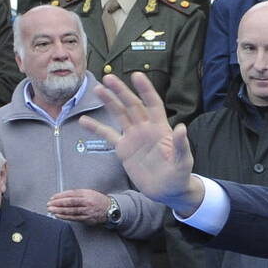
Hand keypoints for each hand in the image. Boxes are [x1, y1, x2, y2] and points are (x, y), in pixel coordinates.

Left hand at [47, 189, 112, 223]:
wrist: (110, 209)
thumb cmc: (98, 200)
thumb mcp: (89, 192)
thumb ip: (77, 193)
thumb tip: (63, 196)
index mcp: (86, 194)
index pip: (71, 194)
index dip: (60, 196)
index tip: (52, 197)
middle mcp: (87, 202)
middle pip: (70, 202)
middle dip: (58, 203)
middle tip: (49, 204)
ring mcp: (87, 211)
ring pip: (71, 211)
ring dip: (60, 210)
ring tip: (51, 210)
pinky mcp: (88, 218)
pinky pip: (75, 218)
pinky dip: (65, 217)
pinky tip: (59, 215)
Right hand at [82, 72, 202, 213]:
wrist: (168, 192)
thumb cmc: (180, 176)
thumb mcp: (183, 162)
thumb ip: (181, 145)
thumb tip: (182, 127)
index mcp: (161, 129)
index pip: (153, 104)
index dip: (145, 90)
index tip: (137, 76)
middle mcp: (146, 129)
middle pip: (132, 105)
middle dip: (121, 91)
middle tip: (109, 78)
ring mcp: (133, 138)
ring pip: (119, 115)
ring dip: (109, 102)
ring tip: (98, 89)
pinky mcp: (124, 149)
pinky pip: (108, 136)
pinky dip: (96, 128)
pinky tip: (83, 121)